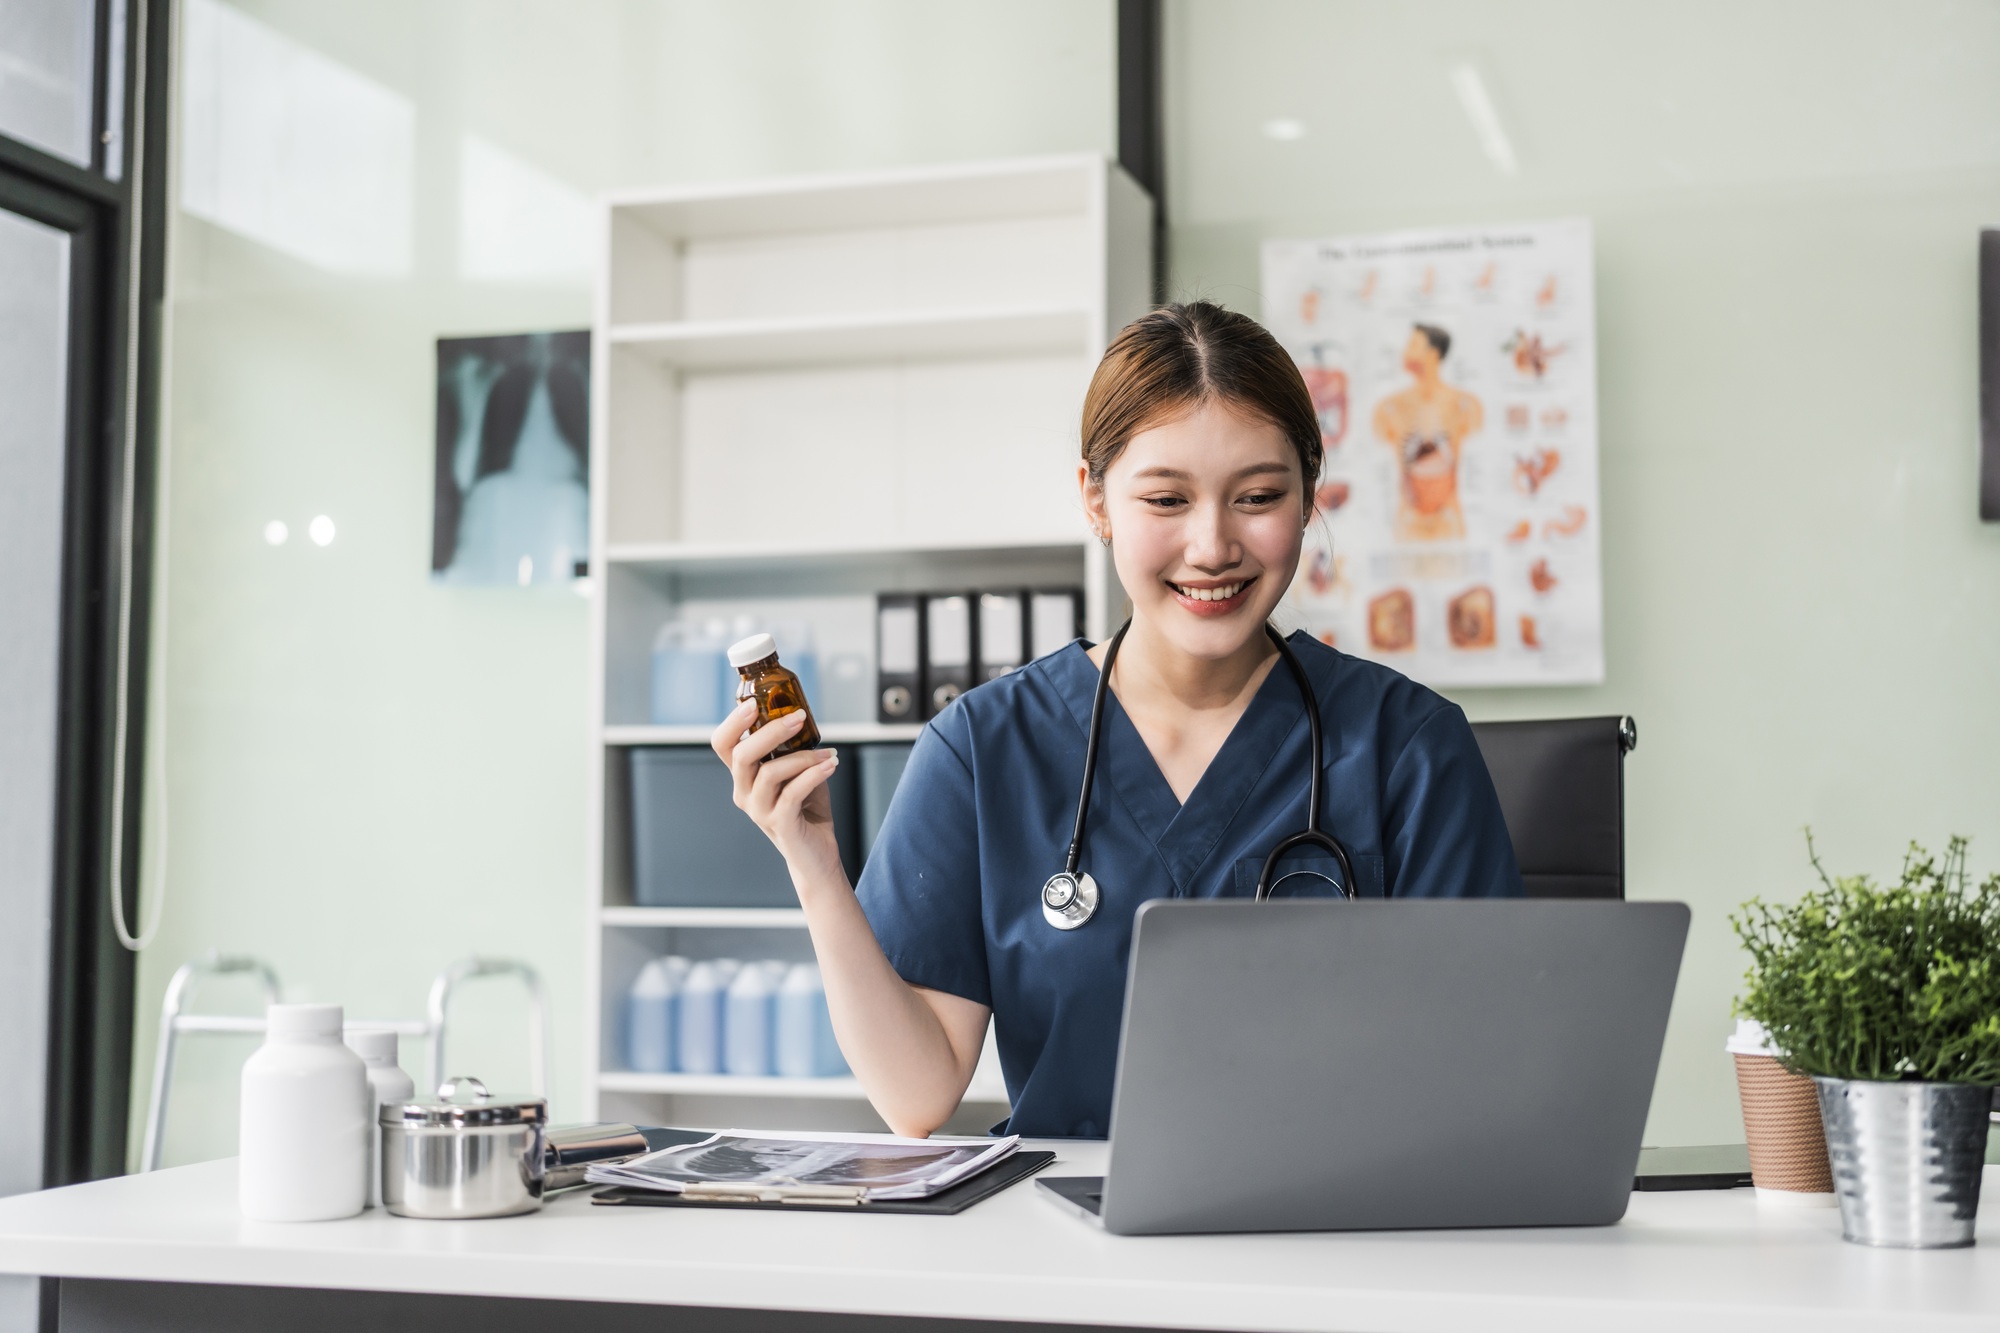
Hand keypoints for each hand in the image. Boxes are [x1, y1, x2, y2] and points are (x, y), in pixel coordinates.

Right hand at [710, 701, 842, 881]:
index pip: (723, 745)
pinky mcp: (780, 824)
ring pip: (769, 772)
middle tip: (798, 717)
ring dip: (803, 756)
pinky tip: (830, 766)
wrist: (816, 854)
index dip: (733, 722)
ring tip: (828, 754)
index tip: (753, 703)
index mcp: (744, 777)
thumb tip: (802, 716)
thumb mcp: (797, 772)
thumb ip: (793, 748)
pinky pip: (792, 793)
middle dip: (770, 731)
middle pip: (741, 755)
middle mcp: (744, 793)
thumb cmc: (806, 809)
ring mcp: (759, 811)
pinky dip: (813, 774)